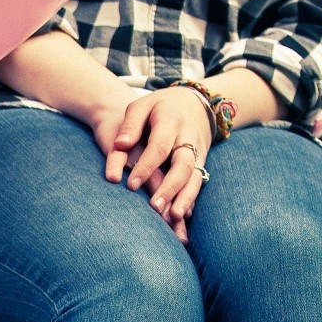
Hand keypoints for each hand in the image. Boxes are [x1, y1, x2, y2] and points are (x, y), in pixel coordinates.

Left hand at [106, 88, 213, 241]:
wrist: (193, 103)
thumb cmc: (158, 107)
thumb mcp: (141, 106)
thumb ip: (130, 124)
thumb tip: (119, 144)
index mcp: (171, 121)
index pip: (159, 147)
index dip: (146, 167)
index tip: (130, 185)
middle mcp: (188, 137)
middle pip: (183, 164)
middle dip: (170, 187)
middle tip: (154, 207)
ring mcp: (199, 151)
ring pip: (195, 177)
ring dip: (185, 198)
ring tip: (172, 218)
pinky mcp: (202, 162)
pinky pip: (199, 182)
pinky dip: (191, 199)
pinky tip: (181, 216)